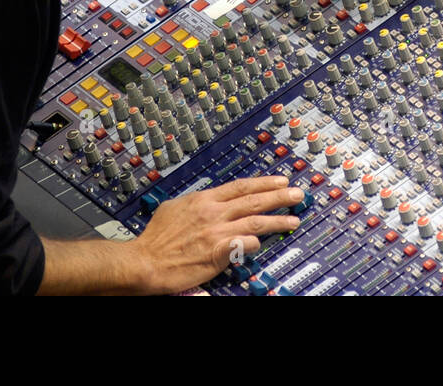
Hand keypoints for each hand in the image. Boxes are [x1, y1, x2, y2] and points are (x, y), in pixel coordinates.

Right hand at [128, 176, 301, 293]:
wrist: (144, 261)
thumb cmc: (156, 238)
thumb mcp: (175, 208)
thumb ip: (197, 203)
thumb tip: (208, 201)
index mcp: (204, 199)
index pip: (241, 186)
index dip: (264, 182)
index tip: (280, 180)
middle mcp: (213, 212)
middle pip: (254, 200)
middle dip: (279, 196)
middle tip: (297, 194)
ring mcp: (217, 232)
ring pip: (256, 222)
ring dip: (277, 220)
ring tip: (293, 219)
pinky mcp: (217, 252)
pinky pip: (245, 244)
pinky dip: (256, 243)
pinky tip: (265, 243)